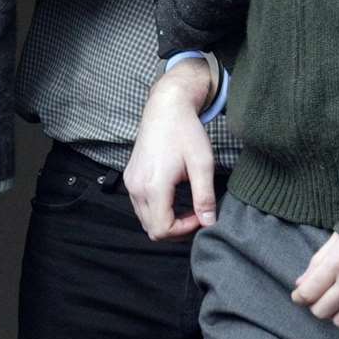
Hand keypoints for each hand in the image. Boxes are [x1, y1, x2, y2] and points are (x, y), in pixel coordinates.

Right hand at [124, 60, 216, 239]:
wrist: (166, 107)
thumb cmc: (185, 132)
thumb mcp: (202, 164)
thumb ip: (204, 197)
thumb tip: (209, 223)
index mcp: (153, 185)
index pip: (162, 229)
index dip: (185, 230)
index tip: (201, 215)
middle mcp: (136, 186)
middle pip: (151, 229)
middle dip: (176, 229)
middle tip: (196, 214)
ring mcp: (130, 181)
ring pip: (144, 219)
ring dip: (165, 221)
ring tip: (187, 206)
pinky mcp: (130, 176)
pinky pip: (140, 205)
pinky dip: (156, 210)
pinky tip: (173, 197)